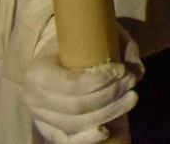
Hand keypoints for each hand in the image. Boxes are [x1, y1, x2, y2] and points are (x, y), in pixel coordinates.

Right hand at [23, 21, 142, 143]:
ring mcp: (39, 117)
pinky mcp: (48, 130)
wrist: (53, 58)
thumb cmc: (75, 45)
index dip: (100, 80)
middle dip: (109, 95)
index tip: (121, 70)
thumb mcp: (95, 36)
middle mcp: (33, 98)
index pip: (71, 84)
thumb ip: (120, 47)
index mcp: (37, 73)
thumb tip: (136, 73)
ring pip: (75, 124)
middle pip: (76, 106)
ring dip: (108, 112)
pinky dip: (86, 138)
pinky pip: (66, 141)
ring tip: (130, 97)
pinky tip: (106, 131)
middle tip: (130, 82)